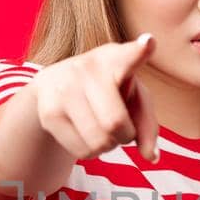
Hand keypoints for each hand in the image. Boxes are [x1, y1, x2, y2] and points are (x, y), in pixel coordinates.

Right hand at [30, 33, 159, 162]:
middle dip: (124, 136)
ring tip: (100, 128)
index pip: (128, 56)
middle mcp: (87, 68)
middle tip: (120, 127)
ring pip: (99, 142)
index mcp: (115, 58)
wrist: (55, 83)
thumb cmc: (108, 91)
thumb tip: (151, 156)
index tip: (148, 42)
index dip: (139, 51)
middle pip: (115, 124)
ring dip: (107, 146)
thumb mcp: (133, 99)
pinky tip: (84, 132)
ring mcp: (64, 88)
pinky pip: (81, 151)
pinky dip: (90, 152)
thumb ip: (148, 125)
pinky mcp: (48, 112)